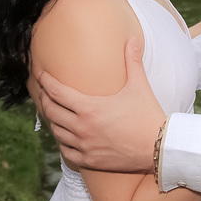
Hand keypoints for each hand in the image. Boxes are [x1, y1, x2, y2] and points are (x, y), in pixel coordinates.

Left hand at [36, 37, 164, 171]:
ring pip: (56, 131)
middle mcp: (82, 128)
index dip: (45, 82)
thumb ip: (132, 61)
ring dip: (52, 120)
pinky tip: (65, 136)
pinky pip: (66, 151)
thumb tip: (132, 39)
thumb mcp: (139, 86)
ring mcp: (84, 146)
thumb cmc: (148, 115)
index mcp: (90, 108)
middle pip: (51, 111)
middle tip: (44, 91)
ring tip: (53, 111)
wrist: (159, 148)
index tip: (41, 75)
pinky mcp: (89, 160)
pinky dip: (62, 142)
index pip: (57, 92)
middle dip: (44, 99)